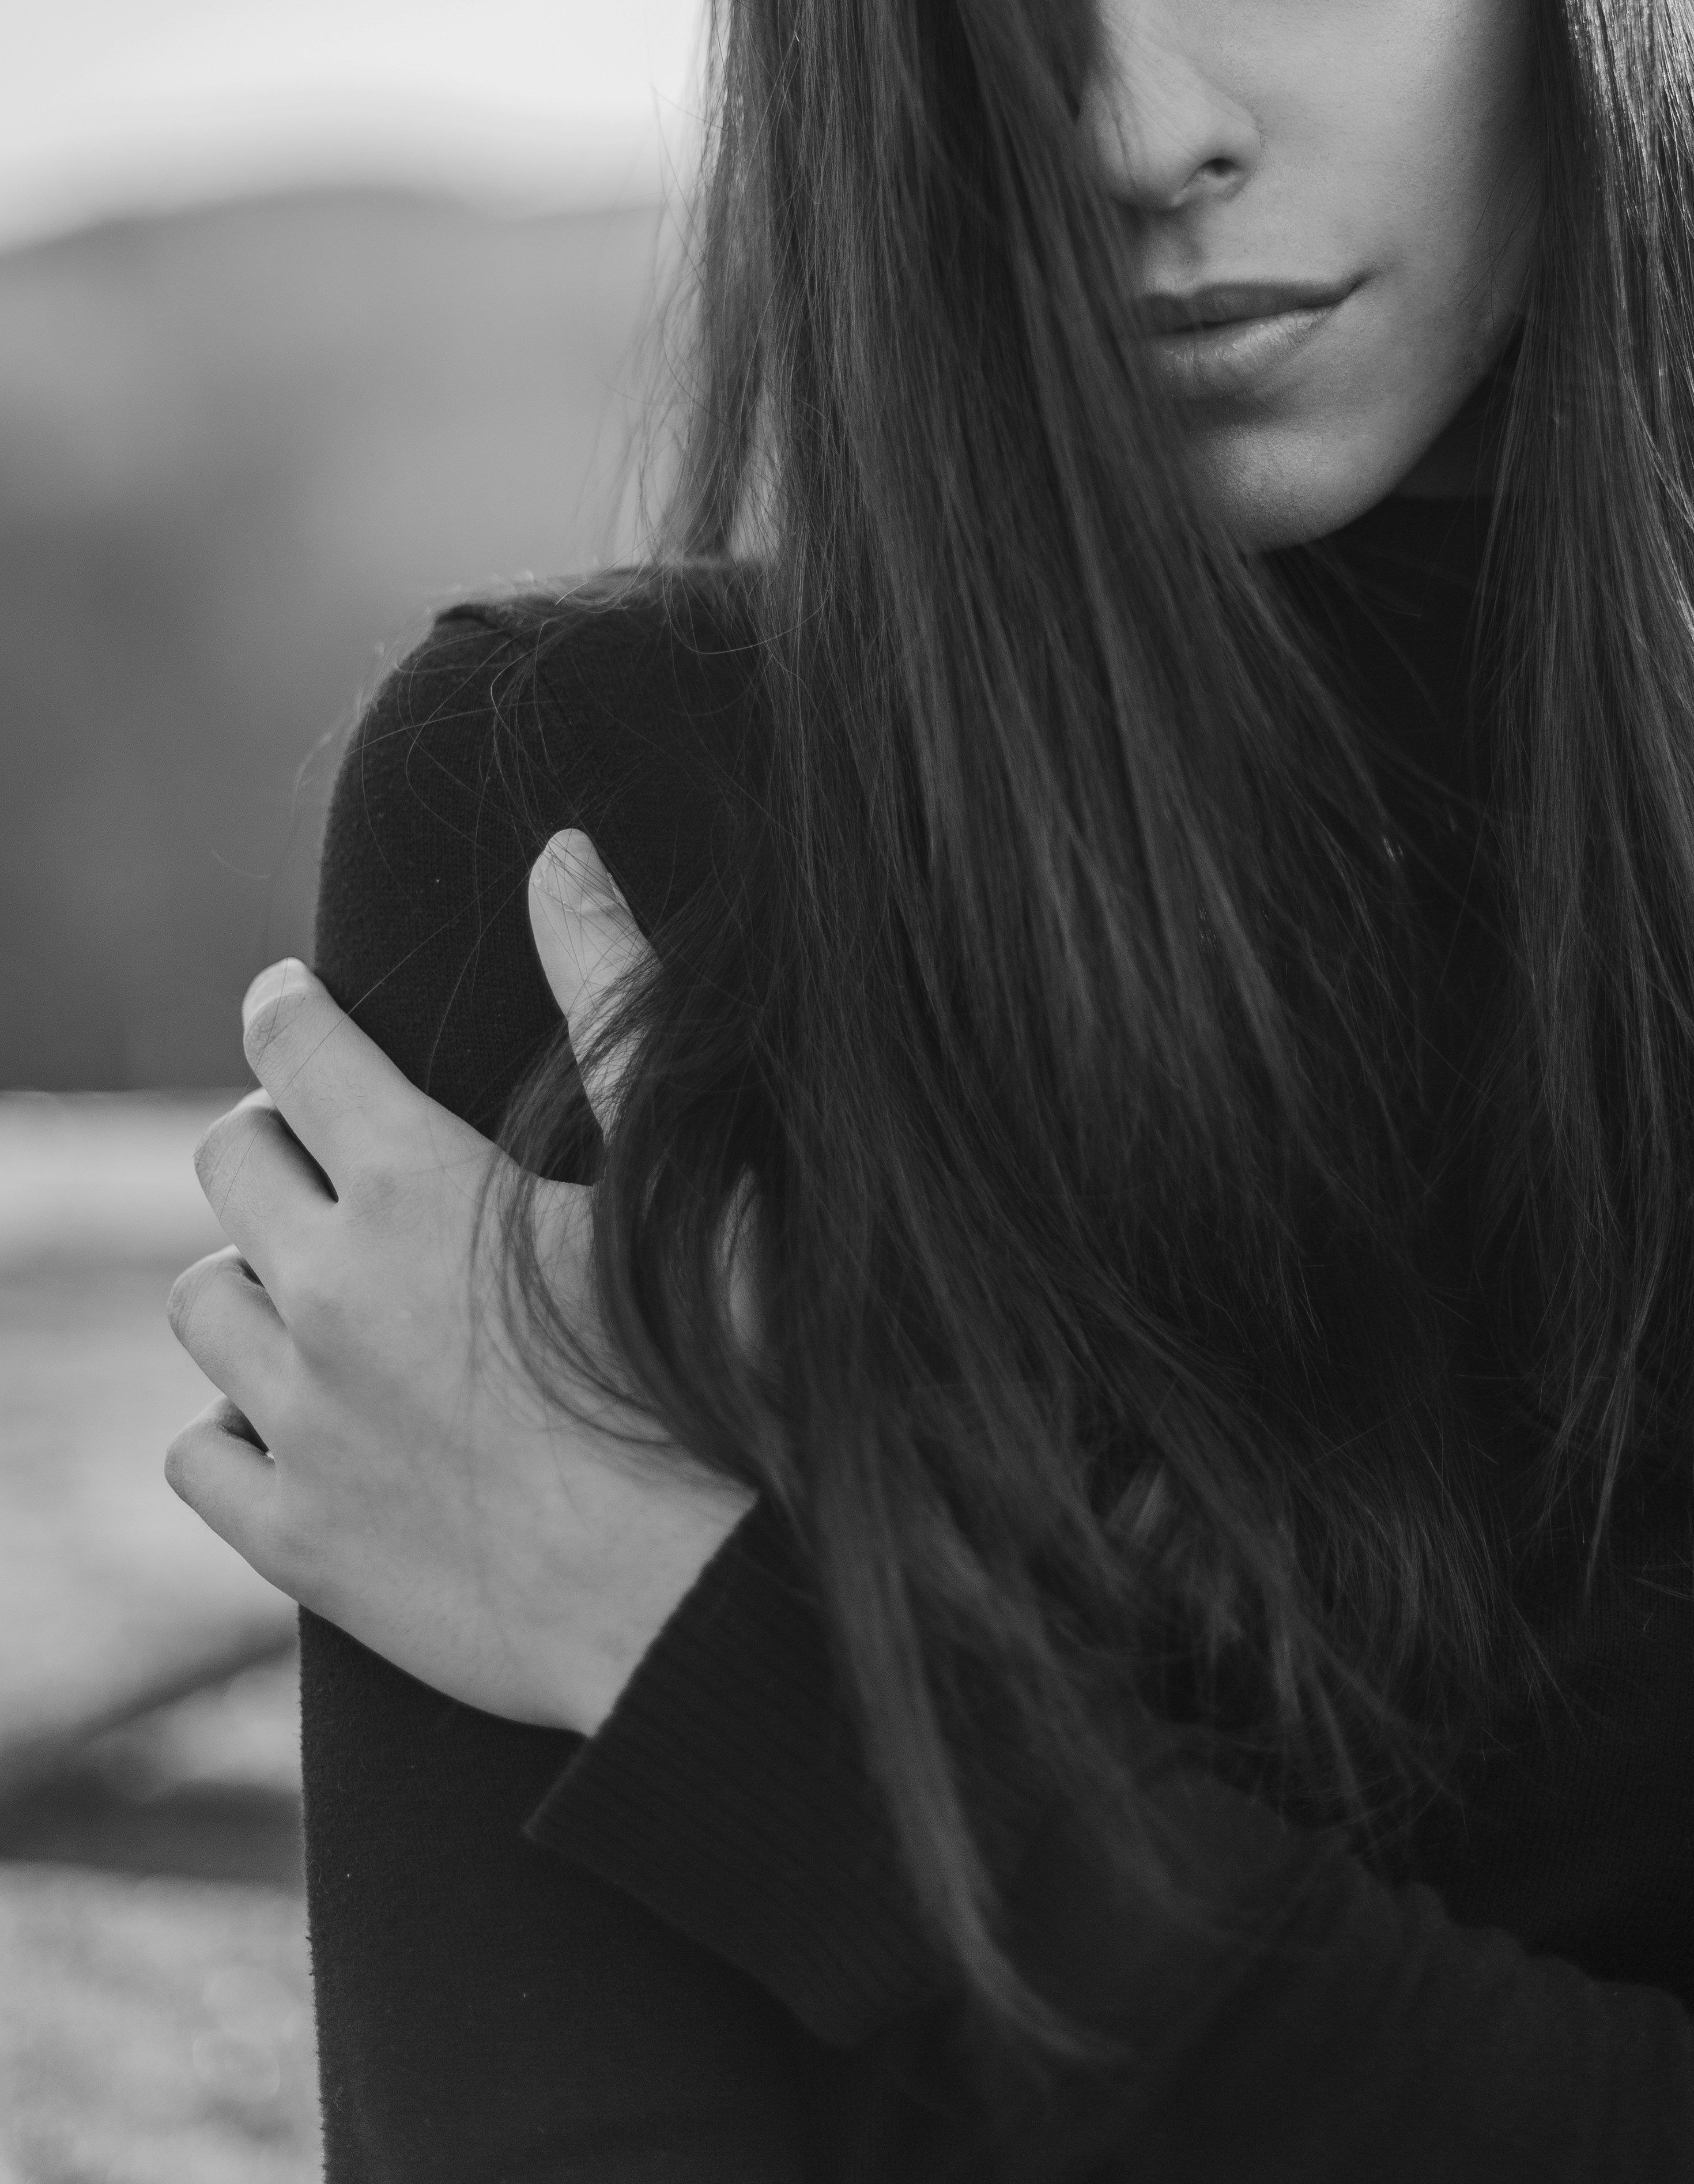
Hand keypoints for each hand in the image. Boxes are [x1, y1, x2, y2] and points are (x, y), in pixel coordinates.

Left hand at [164, 832, 757, 1734]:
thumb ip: (612, 997)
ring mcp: (306, 1428)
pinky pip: (199, 1454)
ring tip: (322, 1289)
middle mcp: (333, 1297)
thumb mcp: (683, 1168)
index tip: (295, 1001)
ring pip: (199, 1306)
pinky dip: (234, 1425)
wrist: (714, 1605)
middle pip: (226, 1164)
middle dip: (272, 1137)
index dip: (290, 1009)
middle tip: (329, 1149)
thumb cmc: (727, 1372)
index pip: (293, 1049)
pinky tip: (304, 1419)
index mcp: (420, 1189)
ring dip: (251, 1280)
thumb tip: (559, 855)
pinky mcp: (299, 1544)